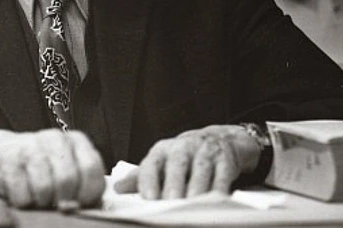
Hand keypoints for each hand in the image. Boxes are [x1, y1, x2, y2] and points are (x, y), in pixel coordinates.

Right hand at [0, 127, 104, 207]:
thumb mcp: (65, 168)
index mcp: (75, 140)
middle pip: (67, 180)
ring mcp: (30, 146)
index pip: (91, 167)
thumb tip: (84, 206)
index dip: (88, 192)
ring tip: (35, 193)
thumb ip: (81, 184)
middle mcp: (54, 138)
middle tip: (53, 200)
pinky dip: (21, 201)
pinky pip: (21, 195)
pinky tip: (19, 189)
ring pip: (44, 189)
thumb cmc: (38, 165)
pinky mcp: (8, 158)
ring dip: (40, 201)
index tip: (80, 202)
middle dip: (61, 199)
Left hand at [115, 125, 260, 198]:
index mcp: (163, 150)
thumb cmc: (183, 157)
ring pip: (201, 167)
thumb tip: (117, 189)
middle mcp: (183, 147)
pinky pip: (223, 173)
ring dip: (197, 185)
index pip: (152, 162)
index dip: (149, 179)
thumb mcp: (161, 163)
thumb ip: (141, 177)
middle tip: (171, 200)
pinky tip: (217, 198)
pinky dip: (220, 186)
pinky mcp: (225, 159)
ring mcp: (205, 151)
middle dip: (174, 182)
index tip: (148, 197)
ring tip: (192, 202)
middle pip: (177, 163)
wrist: (218, 140)